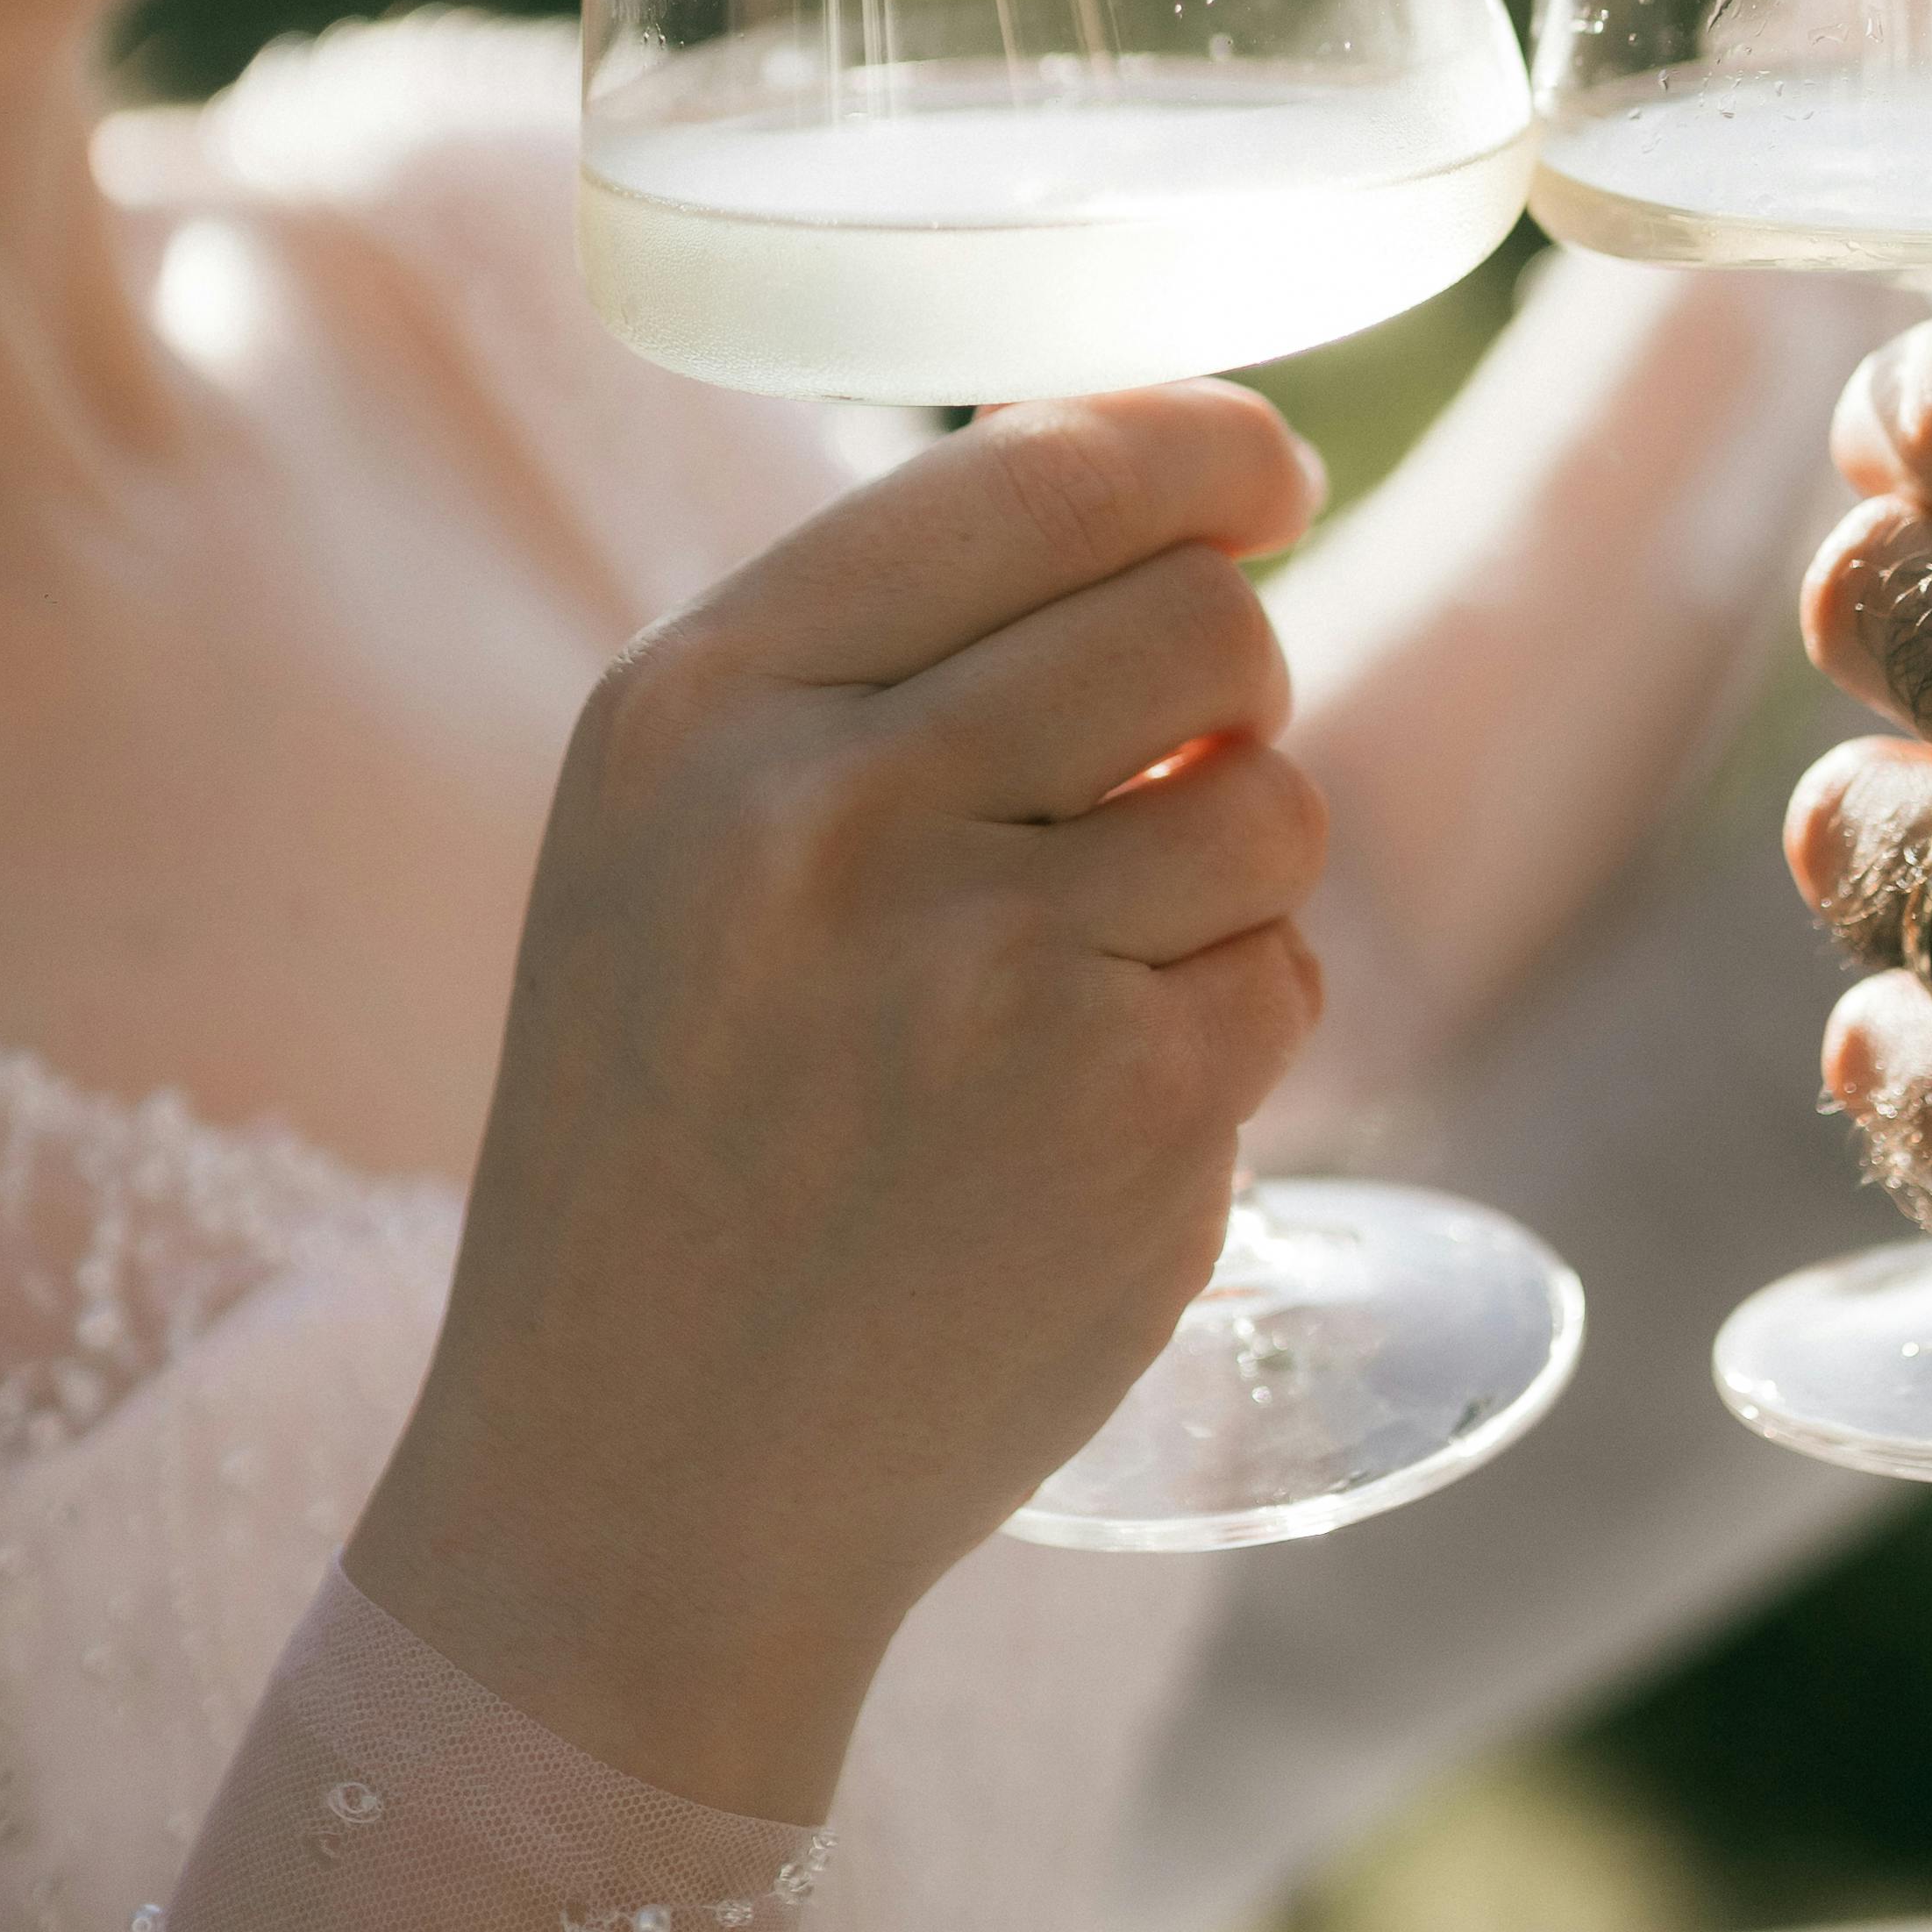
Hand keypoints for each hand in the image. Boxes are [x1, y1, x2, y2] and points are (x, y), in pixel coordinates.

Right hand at [355, 387, 1327, 1803]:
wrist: (644, 1482)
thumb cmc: (675, 1128)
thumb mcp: (670, 836)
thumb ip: (881, 653)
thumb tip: (1177, 496)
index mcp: (700, 708)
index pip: (1031, 478)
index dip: (1197, 449)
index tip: (1265, 467)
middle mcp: (834, 813)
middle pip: (1200, 618)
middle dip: (1223, 681)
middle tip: (1161, 767)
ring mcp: (993, 971)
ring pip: (1273, 799)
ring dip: (1227, 871)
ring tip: (1077, 978)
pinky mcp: (1135, 1119)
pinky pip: (1286, 975)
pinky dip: (1225, 1030)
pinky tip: (1084, 1113)